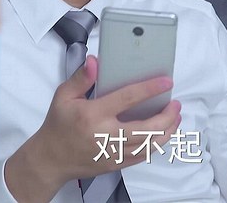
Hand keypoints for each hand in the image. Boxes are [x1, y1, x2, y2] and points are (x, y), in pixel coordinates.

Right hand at [4, 55, 181, 201]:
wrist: (50, 159)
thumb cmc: (58, 125)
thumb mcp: (63, 96)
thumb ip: (81, 78)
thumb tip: (95, 61)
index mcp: (93, 115)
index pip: (128, 98)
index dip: (150, 89)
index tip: (166, 81)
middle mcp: (105, 135)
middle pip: (147, 128)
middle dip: (167, 116)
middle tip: (176, 104)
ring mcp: (112, 152)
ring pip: (149, 145)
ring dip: (168, 131)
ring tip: (175, 118)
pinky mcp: (115, 164)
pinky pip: (142, 156)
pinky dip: (156, 144)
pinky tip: (163, 134)